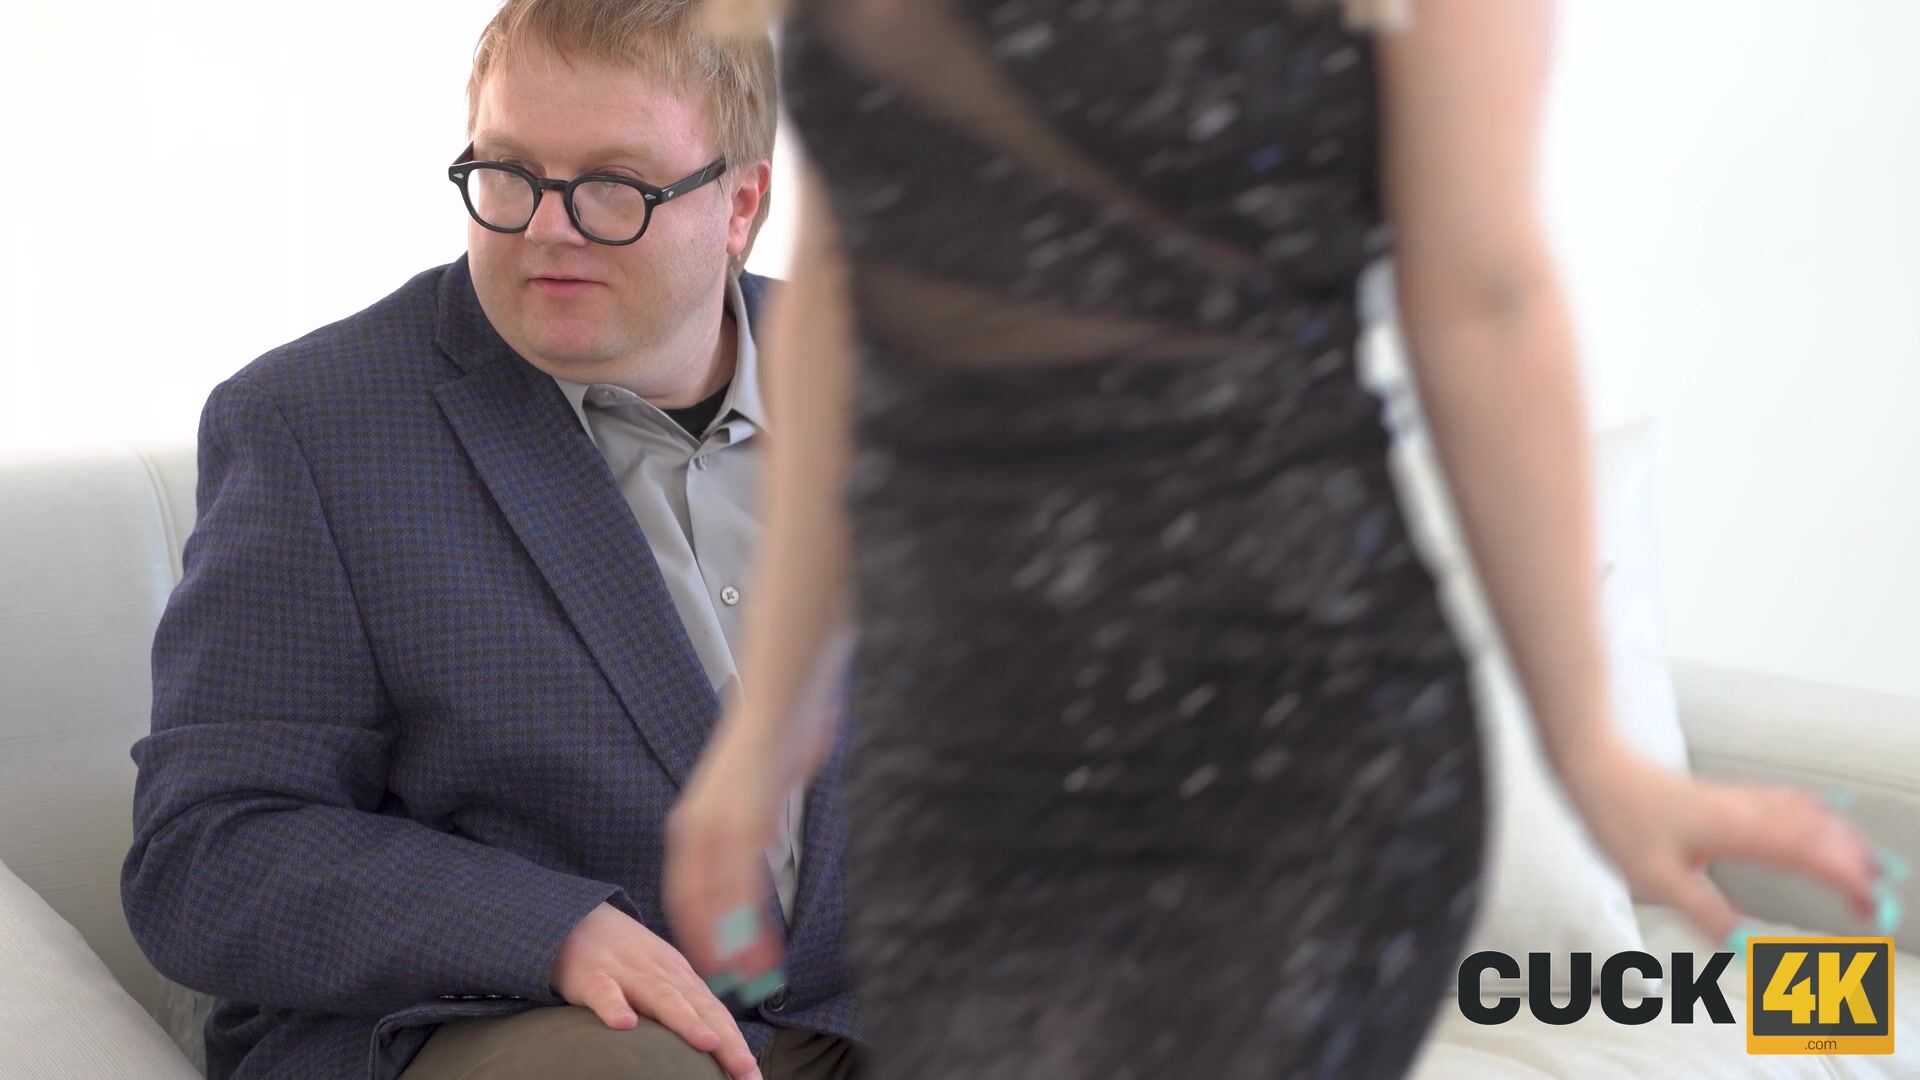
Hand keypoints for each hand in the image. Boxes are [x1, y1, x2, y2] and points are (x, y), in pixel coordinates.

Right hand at [549, 902, 761, 1079]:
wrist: (578, 920)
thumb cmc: (626, 960)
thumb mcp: (662, 980)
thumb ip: (687, 1007)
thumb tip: (717, 1047)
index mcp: (682, 979)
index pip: (716, 1013)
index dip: (737, 1043)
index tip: (753, 1075)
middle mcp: (662, 975)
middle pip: (699, 1008)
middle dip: (726, 1040)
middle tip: (745, 1069)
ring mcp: (628, 974)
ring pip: (661, 997)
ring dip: (685, 1020)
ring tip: (707, 1043)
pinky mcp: (592, 977)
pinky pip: (604, 993)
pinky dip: (614, 1007)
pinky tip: (624, 1024)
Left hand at [664, 717, 794, 1000]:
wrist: (780, 700)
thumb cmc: (776, 738)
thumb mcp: (756, 789)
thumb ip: (755, 817)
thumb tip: (767, 832)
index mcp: (694, 822)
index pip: (685, 889)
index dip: (696, 928)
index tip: (707, 959)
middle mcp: (697, 830)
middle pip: (692, 904)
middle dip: (708, 948)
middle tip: (724, 985)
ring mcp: (718, 830)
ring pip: (716, 904)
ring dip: (732, 948)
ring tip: (747, 982)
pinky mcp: (744, 827)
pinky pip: (742, 889)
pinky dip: (749, 927)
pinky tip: (760, 951)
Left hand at [1558, 737, 1887, 945]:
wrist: (1598, 765)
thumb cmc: (1622, 817)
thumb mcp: (1657, 879)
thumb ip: (1706, 912)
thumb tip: (1745, 946)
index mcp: (1741, 830)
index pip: (1814, 855)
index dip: (1850, 880)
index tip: (1872, 908)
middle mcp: (1751, 809)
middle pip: (1824, 832)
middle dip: (1859, 865)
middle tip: (1879, 901)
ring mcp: (1742, 797)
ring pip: (1812, 813)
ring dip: (1844, 839)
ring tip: (1868, 867)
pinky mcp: (1730, 794)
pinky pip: (1791, 801)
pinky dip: (1821, 815)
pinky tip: (1825, 818)